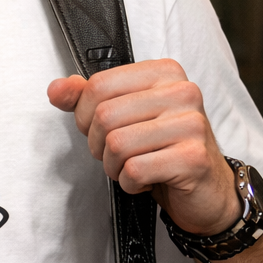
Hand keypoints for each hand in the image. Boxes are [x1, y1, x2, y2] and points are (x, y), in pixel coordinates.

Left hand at [47, 59, 241, 235]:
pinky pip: (134, 170)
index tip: (103, 131)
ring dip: (114, 167)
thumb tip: (57, 89)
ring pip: (117, 144)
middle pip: (105, 116)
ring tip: (133, 167)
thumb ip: (88, 99)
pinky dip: (130, 183)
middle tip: (119, 155)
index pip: (98, 85)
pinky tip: (147, 180)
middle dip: (100, 145)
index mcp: (164, 72)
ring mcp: (192, 124)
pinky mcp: (193, 158)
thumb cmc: (162, 150)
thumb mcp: (124, 118)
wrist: (206, 190)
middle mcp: (182, 91)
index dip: (86, 116)